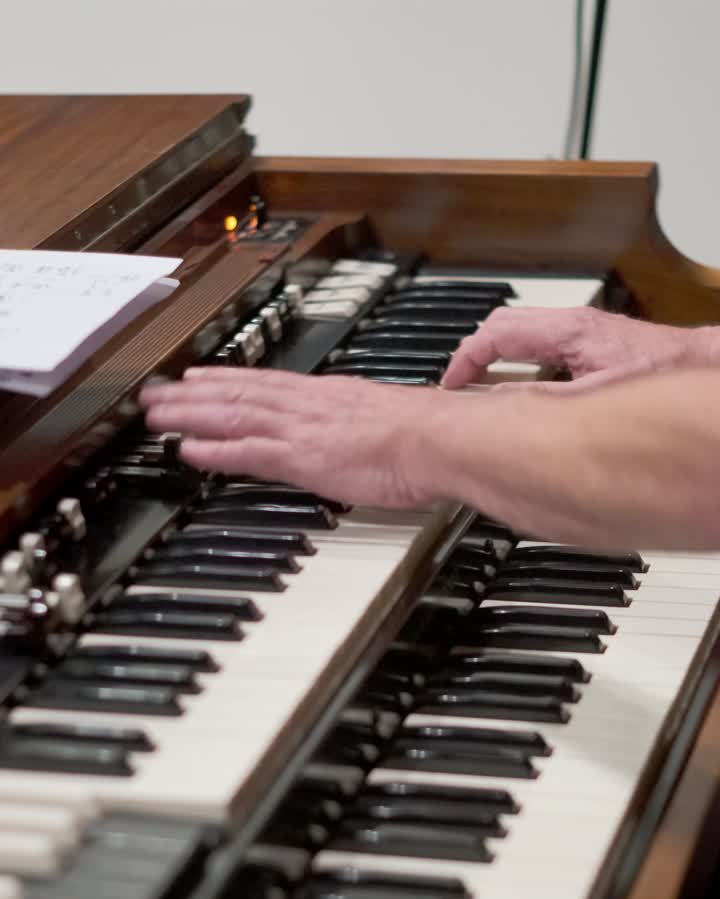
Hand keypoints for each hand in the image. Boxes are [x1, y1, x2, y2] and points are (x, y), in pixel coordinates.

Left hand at [139, 367, 451, 506]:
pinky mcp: (301, 456)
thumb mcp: (382, 420)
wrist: (437, 439)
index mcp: (326, 395)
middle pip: (236, 393)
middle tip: (155, 392)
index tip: (198, 375)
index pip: (265, 383)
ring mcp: (300, 429)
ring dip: (189, 415)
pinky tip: (188, 451)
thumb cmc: (423, 436)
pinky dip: (214, 451)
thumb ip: (358, 424)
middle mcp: (306, 405)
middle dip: (191, 393)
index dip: (226, 379)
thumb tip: (357, 431)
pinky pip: (246, 452)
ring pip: (231, 415)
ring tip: (156, 415)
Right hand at [441, 305, 717, 391]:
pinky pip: (542, 346)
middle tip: (458, 384)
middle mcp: (572, 324)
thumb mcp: (592, 397)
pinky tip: (523, 388)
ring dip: (498, 358)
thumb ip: (545, 401)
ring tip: (481, 386)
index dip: (466, 359)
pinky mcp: (593, 343)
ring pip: (523, 334)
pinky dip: (521, 364)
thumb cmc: (661, 373)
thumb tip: (501, 405)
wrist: (700, 365)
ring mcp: (582, 332)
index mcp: (566, 330)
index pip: (496, 332)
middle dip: (475, 355)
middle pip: (504, 327)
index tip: (451, 383)